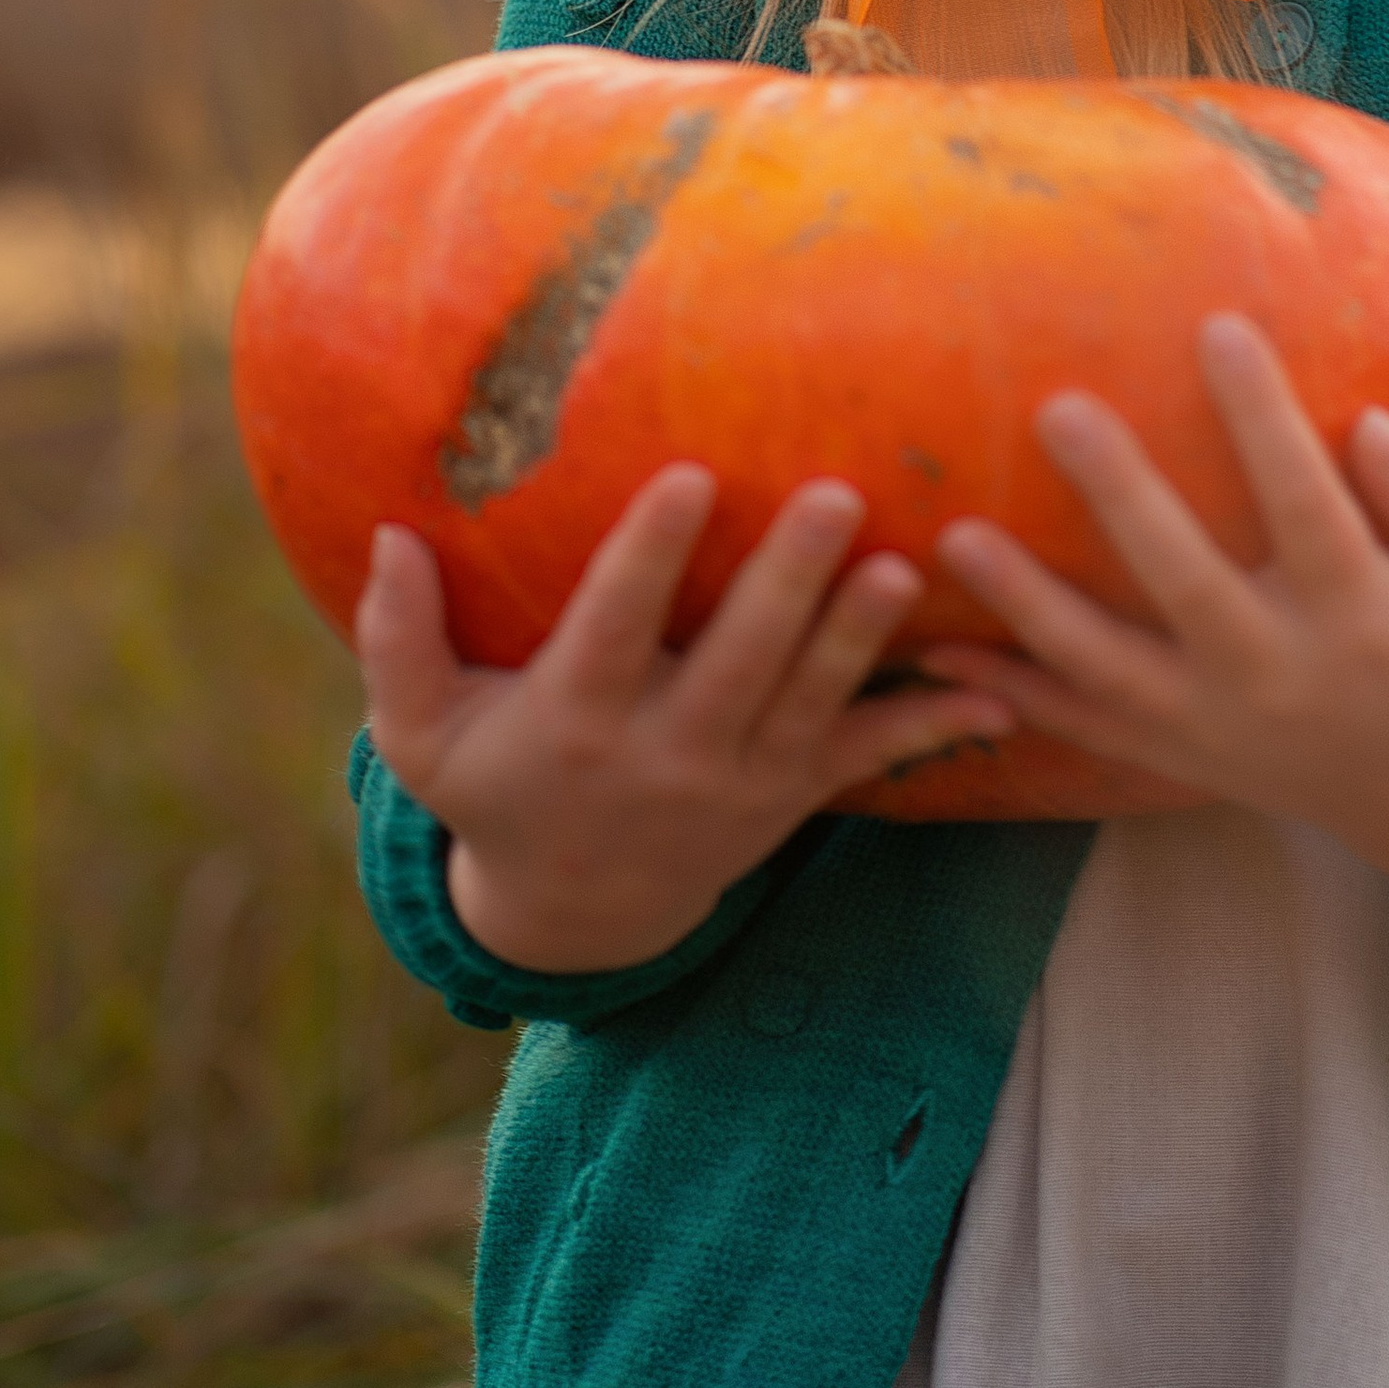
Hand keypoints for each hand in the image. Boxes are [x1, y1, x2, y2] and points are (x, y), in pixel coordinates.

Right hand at [355, 470, 1013, 973]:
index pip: (615, 628)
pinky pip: (872, 758)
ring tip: (905, 568)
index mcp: (579, 720)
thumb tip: (388, 533)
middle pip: (738, 661)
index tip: (686, 475)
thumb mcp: (425, 734)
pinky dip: (935, 724)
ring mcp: (743, 779)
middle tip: (835, 492)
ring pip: (813, 702)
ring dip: (862, 637)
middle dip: (788, 580)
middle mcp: (668, 753)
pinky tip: (1000, 689)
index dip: (650, 557)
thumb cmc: (495, 787)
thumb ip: (398, 639)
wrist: (579, 913)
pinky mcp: (796, 794)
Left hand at [922, 314, 1388, 911]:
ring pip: (1108, 669)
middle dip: (1120, 497)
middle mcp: (1280, 676)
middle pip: (1185, 582)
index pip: (1307, 506)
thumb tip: (1365, 425)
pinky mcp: (1180, 756)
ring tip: (957, 540)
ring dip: (1028, 606)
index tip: (1220, 325)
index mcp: (1365, 620)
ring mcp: (1218, 727)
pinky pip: (1086, 728)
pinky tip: (939, 656)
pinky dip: (1012, 697)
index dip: (1263, 418)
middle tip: (1058, 409)